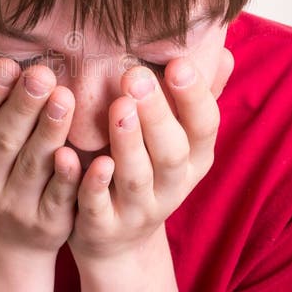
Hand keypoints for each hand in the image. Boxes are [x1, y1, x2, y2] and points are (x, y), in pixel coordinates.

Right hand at [0, 38, 78, 255]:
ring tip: (66, 97)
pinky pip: (61, 198)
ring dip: (49, 132)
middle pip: (4, 140)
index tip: (7, 63)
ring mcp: (16, 203)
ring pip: (33, 165)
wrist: (11, 237)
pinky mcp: (48, 223)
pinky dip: (73, 177)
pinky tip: (88, 154)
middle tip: (42, 74)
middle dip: (22, 106)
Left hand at [68, 48, 234, 264]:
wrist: (118, 240)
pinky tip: (69, 153)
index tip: (177, 63)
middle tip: (135, 76)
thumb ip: (195, 98)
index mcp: (194, 158)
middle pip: (171, 151)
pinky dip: (87, 182)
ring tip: (116, 107)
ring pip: (135, 178)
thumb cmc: (147, 169)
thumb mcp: (177, 139)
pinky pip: (95, 205)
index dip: (194, 97)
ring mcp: (138, 210)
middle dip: (156, 114)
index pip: (205, 126)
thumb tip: (222, 51)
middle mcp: (172, 186)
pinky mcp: (102, 226)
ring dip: (127, 143)